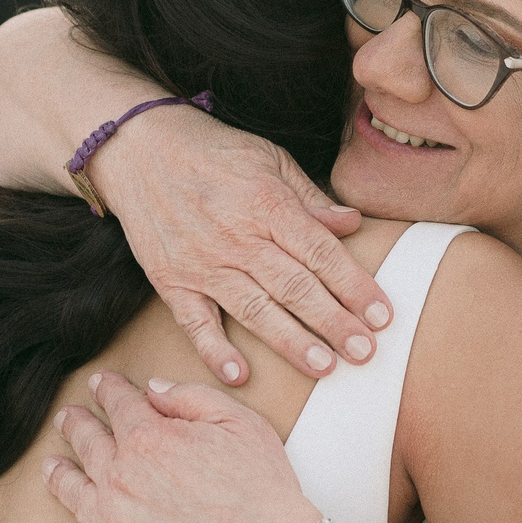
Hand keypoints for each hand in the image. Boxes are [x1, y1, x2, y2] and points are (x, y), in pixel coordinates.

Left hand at [35, 371, 324, 522]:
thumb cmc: (262, 488)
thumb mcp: (239, 422)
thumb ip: (191, 397)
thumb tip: (152, 388)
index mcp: (148, 438)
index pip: (119, 404)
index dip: (108, 389)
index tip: (101, 383)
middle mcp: (120, 477)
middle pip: (87, 442)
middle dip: (76, 425)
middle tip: (68, 418)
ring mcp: (112, 522)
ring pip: (70, 491)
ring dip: (58, 474)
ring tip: (50, 466)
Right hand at [94, 105, 390, 387]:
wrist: (138, 147)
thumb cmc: (212, 152)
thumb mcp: (269, 158)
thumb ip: (310, 198)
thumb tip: (353, 224)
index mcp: (267, 205)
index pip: (321, 253)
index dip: (355, 286)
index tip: (383, 315)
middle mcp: (238, 237)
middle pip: (295, 287)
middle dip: (334, 323)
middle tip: (366, 352)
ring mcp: (203, 262)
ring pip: (254, 310)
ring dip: (291, 342)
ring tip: (325, 368)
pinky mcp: (171, 280)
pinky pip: (195, 322)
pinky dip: (215, 350)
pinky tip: (239, 375)